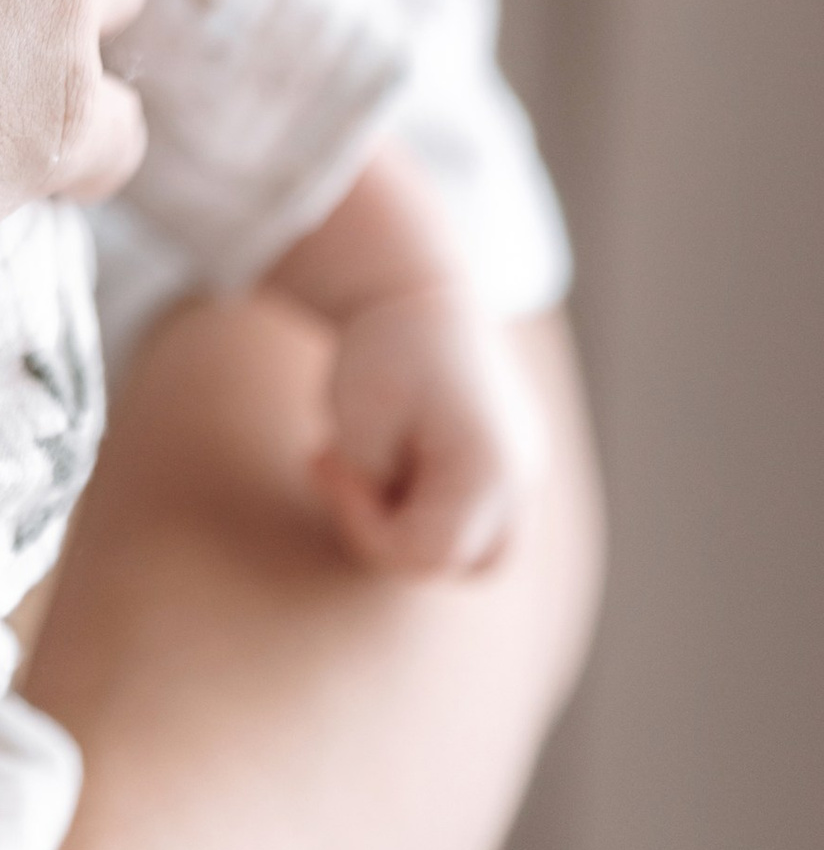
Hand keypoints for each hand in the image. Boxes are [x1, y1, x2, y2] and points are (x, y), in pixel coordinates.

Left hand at [271, 147, 545, 575]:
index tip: (324, 463)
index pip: (427, 554)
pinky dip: (426, 501)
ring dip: (413, 524)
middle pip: (464, 564)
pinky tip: (389, 455)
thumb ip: (377, 497)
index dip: (363, 527)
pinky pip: (475, 515)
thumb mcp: (358, 426)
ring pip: (475, 549)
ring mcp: (525, 470)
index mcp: (490, 467)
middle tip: (347, 472)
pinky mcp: (512, 462)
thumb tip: (399, 546)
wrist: (415, 286)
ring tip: (369, 465)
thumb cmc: (382, 350)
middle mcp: (522, 476)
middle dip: (395, 535)